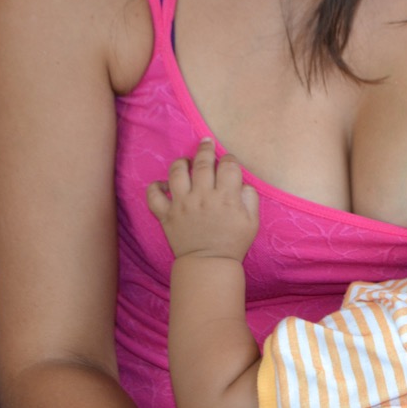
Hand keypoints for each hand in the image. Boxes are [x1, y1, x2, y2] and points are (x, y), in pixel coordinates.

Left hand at [147, 138, 259, 260]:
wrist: (209, 264)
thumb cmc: (233, 243)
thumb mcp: (252, 221)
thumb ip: (250, 198)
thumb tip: (241, 183)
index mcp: (226, 197)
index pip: (228, 165)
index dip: (229, 159)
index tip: (228, 162)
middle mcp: (202, 196)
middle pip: (202, 162)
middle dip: (205, 148)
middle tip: (206, 143)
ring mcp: (182, 204)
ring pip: (176, 171)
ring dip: (181, 162)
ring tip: (186, 162)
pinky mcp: (166, 215)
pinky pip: (153, 195)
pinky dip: (155, 186)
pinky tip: (164, 185)